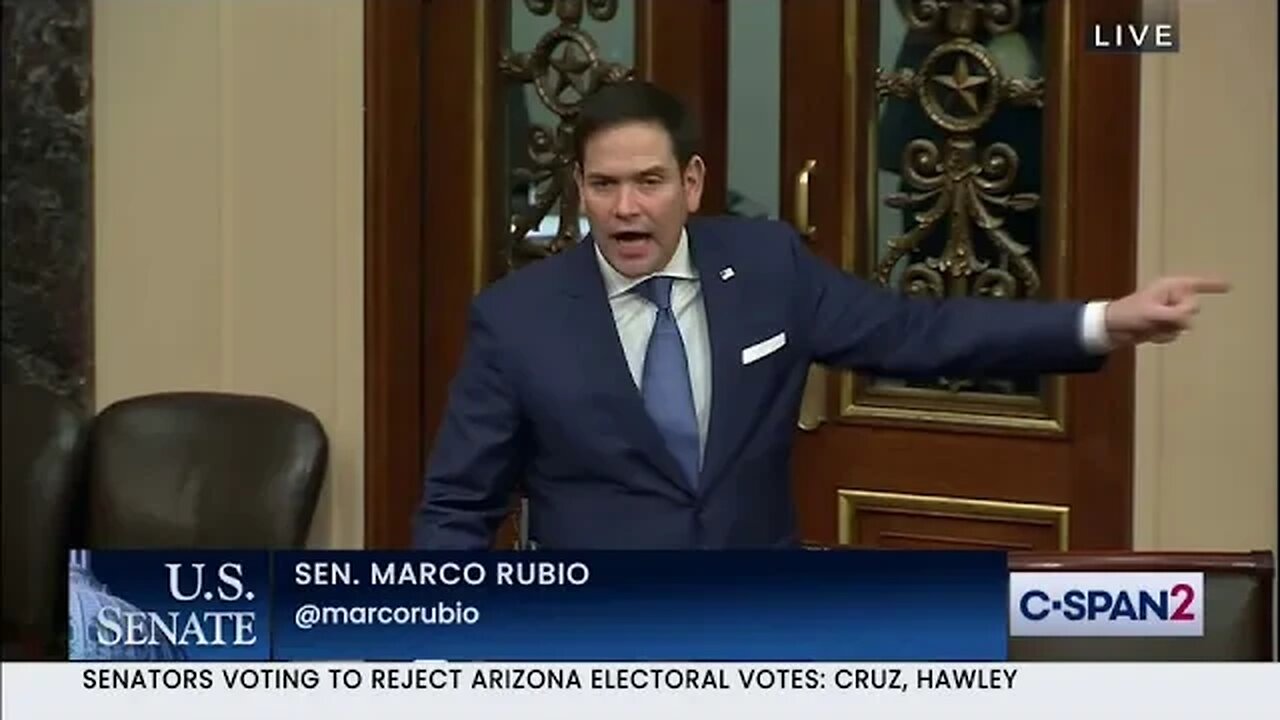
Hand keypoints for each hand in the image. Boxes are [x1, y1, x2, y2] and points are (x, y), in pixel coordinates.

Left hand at [1104, 276, 1230, 345]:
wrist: (1112, 329)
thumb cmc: (1127, 314)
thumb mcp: (1152, 313)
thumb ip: (1175, 315)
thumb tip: (1189, 320)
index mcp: (1169, 287)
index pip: (1196, 284)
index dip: (1213, 285)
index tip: (1229, 285)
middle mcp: (1172, 298)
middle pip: (1193, 310)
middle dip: (1178, 317)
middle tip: (1159, 318)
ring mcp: (1169, 312)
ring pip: (1184, 326)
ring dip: (1168, 329)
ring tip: (1151, 326)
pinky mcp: (1165, 325)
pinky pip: (1175, 334)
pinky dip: (1164, 337)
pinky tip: (1151, 334)